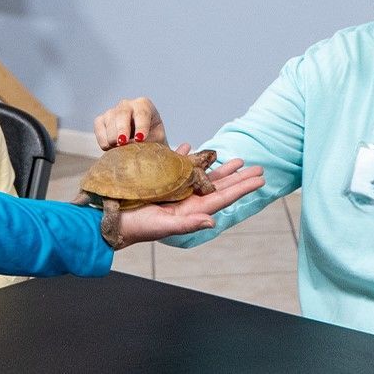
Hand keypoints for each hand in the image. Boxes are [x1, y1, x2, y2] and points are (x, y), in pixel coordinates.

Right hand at [94, 97, 166, 148]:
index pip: (142, 113)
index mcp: (144, 105)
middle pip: (122, 114)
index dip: (141, 126)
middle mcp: (127, 105)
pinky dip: (103, 140)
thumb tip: (130, 143)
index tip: (140, 139)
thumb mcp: (156, 140)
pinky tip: (110, 148)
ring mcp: (112, 111)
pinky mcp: (100, 121)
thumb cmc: (152, 140)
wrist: (141, 145)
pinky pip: (99, 129)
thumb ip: (147, 141)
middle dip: (122, 129)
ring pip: (110, 122)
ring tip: (120, 149)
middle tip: (123, 142)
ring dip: (113, 138)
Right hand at [112, 157, 263, 247]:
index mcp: (191, 210)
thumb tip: (213, 222)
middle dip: (238, 176)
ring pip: (202, 175)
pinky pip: (177, 166)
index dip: (242, 188)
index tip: (260, 179)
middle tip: (258, 167)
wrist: (113, 220)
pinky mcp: (160, 180)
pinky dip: (185, 156)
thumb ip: (188, 224)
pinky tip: (190, 146)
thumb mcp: (163, 226)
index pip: (223, 196)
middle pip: (219, 185)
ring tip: (235, 159)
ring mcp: (175, 190)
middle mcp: (187, 199)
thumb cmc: (138, 227)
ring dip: (218, 166)